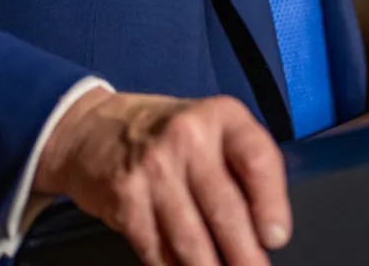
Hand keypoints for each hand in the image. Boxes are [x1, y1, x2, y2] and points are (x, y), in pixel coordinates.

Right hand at [33, 89, 290, 265]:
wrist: (92, 128)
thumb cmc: (165, 133)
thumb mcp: (210, 128)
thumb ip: (240, 166)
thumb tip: (267, 228)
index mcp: (221, 116)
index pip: (257, 159)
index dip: (271, 204)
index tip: (276, 237)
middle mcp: (188, 137)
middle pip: (225, 207)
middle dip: (244, 252)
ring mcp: (153, 168)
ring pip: (191, 237)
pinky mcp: (125, 197)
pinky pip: (156, 247)